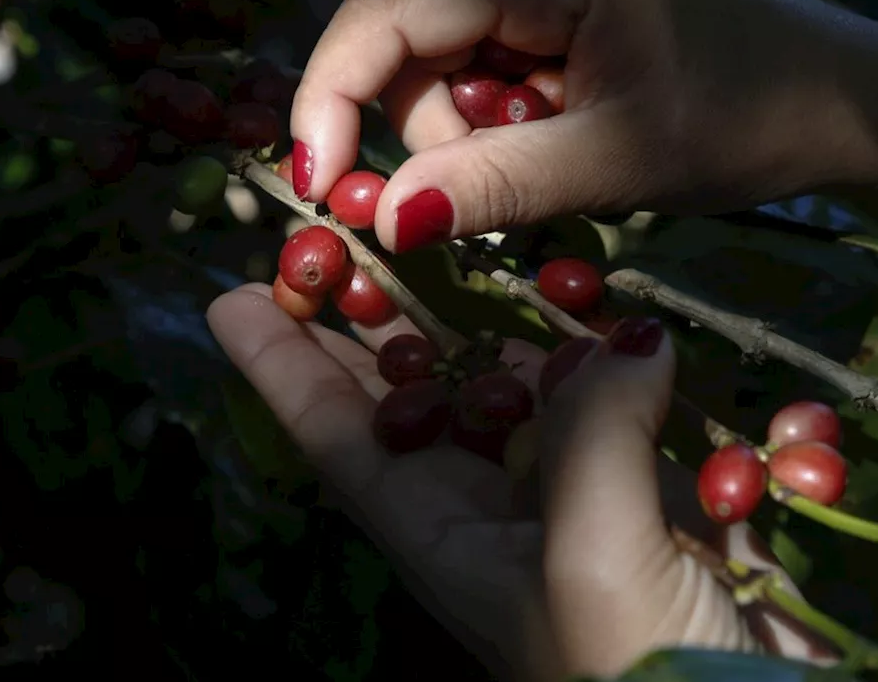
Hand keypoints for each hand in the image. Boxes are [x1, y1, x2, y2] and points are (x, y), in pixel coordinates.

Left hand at [207, 286, 832, 680]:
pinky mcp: (646, 487)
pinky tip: (596, 311)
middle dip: (369, 323)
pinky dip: (598, 356)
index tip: (232, 298)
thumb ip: (591, 437)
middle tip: (341, 239)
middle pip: (409, 398)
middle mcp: (490, 508)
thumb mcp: (590, 560)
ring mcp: (568, 494)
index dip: (282, 370)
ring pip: (505, 388)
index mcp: (440, 536)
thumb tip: (624, 341)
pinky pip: (604, 401)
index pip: (337, 438)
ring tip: (452, 243)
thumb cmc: (639, 677)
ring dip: (480, 323)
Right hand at [289, 0, 862, 253]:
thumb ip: (494, 183)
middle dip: (430, 130)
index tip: (322, 184)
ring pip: (443, 59)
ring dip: (471, 132)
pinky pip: (486, 61)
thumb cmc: (747, 118)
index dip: (335, 95)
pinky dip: (502, 119)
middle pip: (410, 40)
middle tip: (490, 197)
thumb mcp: (615, 161)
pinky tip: (564, 138)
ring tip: (558, 162)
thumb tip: (383, 219)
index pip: (391, 12)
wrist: (842, 99)